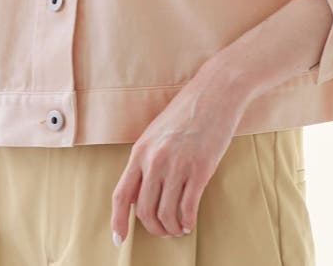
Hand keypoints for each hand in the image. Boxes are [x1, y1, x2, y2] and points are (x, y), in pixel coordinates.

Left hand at [109, 73, 248, 243]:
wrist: (214, 93)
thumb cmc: (186, 112)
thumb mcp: (156, 133)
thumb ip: (146, 160)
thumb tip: (140, 192)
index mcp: (140, 151)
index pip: (121, 195)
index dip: (118, 221)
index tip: (119, 238)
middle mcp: (154, 160)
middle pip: (144, 211)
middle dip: (153, 228)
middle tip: (164, 230)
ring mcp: (176, 166)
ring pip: (166, 214)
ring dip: (172, 228)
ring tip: (179, 227)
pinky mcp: (200, 170)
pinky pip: (188, 209)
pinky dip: (187, 222)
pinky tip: (190, 223)